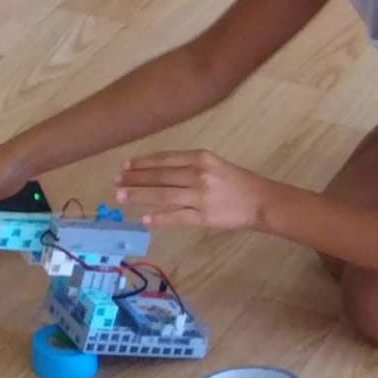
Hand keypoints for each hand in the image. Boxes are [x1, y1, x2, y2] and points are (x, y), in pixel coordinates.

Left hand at [114, 150, 266, 231]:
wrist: (261, 200)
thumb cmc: (237, 181)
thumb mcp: (214, 164)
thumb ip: (190, 166)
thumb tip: (158, 172)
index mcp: (201, 158)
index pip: (165, 159)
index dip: (143, 163)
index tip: (125, 166)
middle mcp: (198, 174)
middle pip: (160, 176)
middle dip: (135, 179)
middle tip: (115, 181)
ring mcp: (200, 197)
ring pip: (163, 195)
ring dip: (140, 196)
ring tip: (121, 196)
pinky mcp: (204, 217)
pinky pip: (177, 217)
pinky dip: (160, 218)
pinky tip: (145, 219)